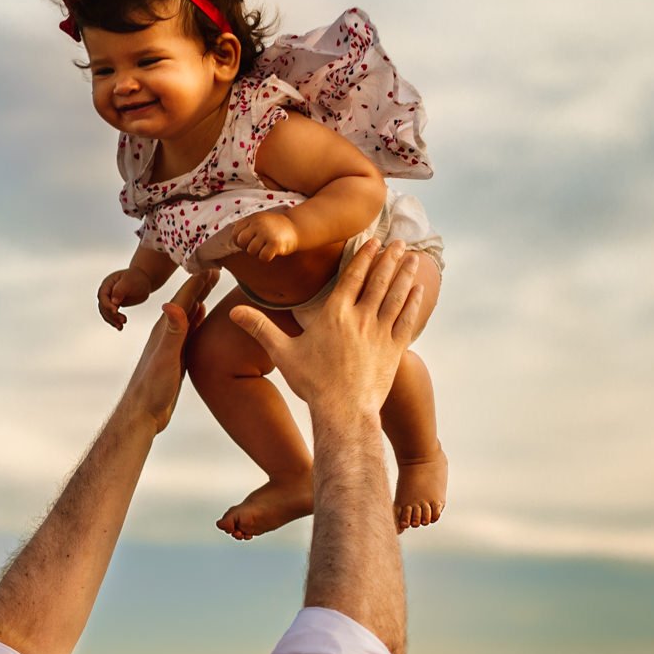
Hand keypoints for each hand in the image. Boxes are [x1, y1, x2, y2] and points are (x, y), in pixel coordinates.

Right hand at [98, 267, 156, 329]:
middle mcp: (106, 292)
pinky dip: (115, 321)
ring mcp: (110, 299)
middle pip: (103, 306)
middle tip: (123, 320)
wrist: (144, 280)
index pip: (103, 296)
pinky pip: (112, 315)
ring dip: (113, 320)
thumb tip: (114, 301)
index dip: (108, 305)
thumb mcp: (129, 281)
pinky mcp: (115, 305)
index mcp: (107, 284)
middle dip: (111, 315)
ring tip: (121, 326)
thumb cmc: (136, 278)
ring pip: (106, 313)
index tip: (116, 311)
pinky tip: (120, 327)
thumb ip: (120, 290)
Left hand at [120, 271, 217, 431]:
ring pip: (187, 315)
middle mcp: (167, 333)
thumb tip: (173, 304)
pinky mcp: (175, 357)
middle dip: (200, 285)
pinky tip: (199, 315)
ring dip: (198, 298)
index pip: (183, 299)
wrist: (143, 413)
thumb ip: (172, 332)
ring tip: (210, 285)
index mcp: (165, 330)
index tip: (213, 265)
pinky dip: (195, 319)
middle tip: (216, 268)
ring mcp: (171, 345)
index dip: (198, 282)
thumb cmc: (152, 388)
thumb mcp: (166, 358)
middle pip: (186, 303)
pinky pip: (188, 331)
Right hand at [229, 239, 423, 417]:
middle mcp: (359, 318)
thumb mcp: (283, 354)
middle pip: (378, 280)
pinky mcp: (394, 349)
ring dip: (404, 273)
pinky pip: (407, 319)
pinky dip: (413, 301)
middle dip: (389, 258)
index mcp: (334, 315)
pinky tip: (418, 289)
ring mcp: (379, 333)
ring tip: (411, 257)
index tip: (373, 241)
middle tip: (399, 242)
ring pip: (396, 295)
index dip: (364, 257)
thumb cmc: (312, 384)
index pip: (352, 277)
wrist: (343, 412)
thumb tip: (234, 312)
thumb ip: (261, 328)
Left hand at [230, 210, 299, 261]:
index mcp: (253, 218)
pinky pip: (263, 257)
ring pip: (251, 251)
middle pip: (242, 242)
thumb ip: (247, 227)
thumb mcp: (260, 221)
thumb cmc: (276, 227)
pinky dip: (267, 257)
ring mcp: (266, 233)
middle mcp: (258, 224)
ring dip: (258, 253)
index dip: (240, 241)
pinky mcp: (275, 243)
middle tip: (258, 246)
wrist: (297, 227)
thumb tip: (234, 241)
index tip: (249, 242)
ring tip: (266, 247)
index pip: (235, 233)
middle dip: (247, 247)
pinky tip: (272, 251)